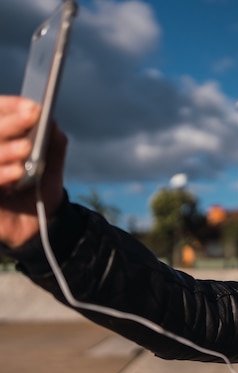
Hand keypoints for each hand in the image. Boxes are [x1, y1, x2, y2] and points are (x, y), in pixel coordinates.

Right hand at [0, 96, 66, 247]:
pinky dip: (1, 174)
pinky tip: (17, 172)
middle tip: (31, 116)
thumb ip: (53, 143)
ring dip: (5, 150)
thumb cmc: (41, 187)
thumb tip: (51, 121)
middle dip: (10, 123)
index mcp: (0, 140)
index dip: (10, 107)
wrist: (41, 223)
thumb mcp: (52, 164)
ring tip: (26, 148)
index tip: (33, 106)